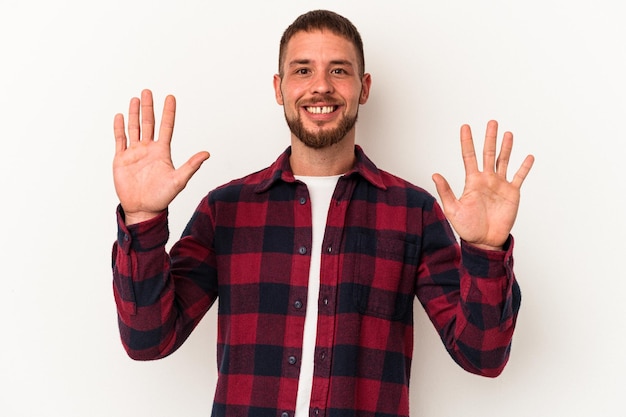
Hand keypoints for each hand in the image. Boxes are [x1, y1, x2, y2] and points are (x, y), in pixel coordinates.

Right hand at [113, 89, 209, 224]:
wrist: (143, 209)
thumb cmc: (162, 197)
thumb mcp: (179, 180)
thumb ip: (191, 165)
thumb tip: (207, 153)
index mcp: (162, 152)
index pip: (166, 127)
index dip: (168, 112)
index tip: (170, 97)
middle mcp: (149, 149)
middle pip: (148, 123)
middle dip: (148, 107)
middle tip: (148, 91)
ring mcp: (134, 153)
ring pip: (134, 128)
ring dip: (134, 114)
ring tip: (135, 99)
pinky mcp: (121, 159)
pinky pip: (120, 140)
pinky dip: (119, 128)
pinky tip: (120, 116)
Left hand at [432, 120, 533, 249]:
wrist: (484, 241)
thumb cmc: (467, 227)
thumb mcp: (452, 209)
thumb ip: (445, 191)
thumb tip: (435, 174)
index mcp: (472, 181)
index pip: (469, 156)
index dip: (467, 142)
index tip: (465, 127)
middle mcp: (486, 179)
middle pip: (488, 154)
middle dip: (490, 138)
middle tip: (491, 122)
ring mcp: (500, 185)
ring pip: (504, 161)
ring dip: (506, 148)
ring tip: (508, 133)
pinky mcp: (512, 193)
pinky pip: (519, 177)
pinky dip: (524, 167)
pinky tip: (528, 157)